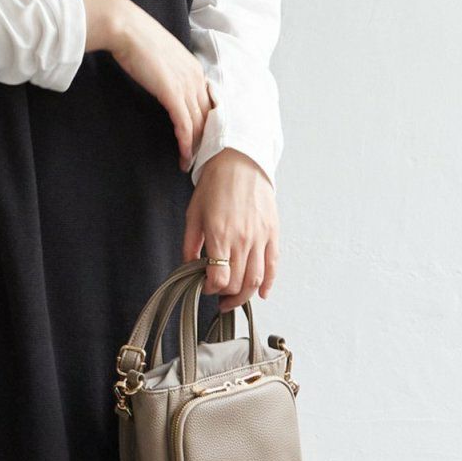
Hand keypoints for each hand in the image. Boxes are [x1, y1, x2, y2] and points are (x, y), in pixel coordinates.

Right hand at [82, 0, 212, 172]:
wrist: (126, 27)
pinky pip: (184, 123)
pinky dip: (186, 141)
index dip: (206, 124)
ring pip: (198, 123)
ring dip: (195, 147)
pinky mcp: (172, 93)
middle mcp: (195, 77)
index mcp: (195, 69)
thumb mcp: (160, 58)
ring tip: (188, 164)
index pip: (207, 103)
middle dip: (204, 140)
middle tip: (199, 159)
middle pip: (207, 116)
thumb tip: (165, 84)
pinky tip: (184, 154)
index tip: (201, 141)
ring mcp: (186, 85)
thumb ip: (168, 73)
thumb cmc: (137, 40)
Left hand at [183, 149, 277, 305]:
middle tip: (217, 297)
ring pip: (256, 279)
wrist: (240, 160)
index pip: (219, 279)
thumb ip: (190, 245)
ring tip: (234, 299)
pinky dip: (268, 283)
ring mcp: (260, 237)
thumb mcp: (193, 214)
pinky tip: (260, 293)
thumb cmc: (215, 184)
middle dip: (225, 296)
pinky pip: (272, 265)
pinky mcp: (272, 233)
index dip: (209, 289)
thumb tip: (188, 268)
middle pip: (237, 283)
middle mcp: (242, 239)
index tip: (204, 287)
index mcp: (220, 235)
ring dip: (244, 295)